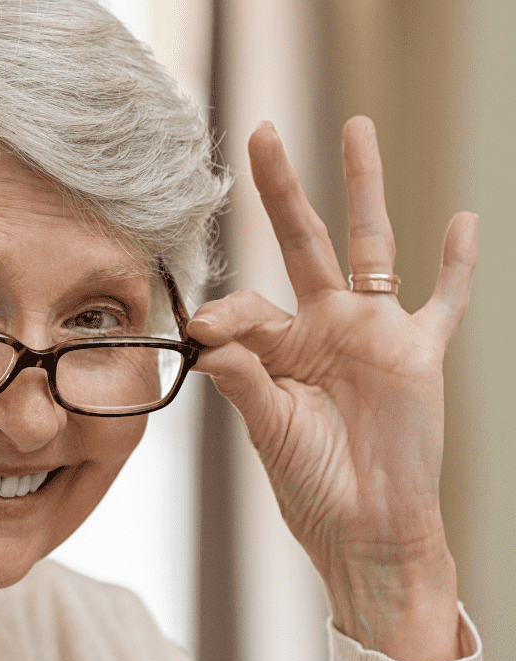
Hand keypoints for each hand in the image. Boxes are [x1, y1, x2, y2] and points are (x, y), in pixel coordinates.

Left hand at [187, 117, 475, 660]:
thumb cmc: (312, 485)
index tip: (201, 327)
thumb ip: (243, 379)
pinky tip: (462, 220)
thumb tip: (208, 334)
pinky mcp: (419, 353)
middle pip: (301, 243)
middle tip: (261, 134)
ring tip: (356, 128)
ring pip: (370, 246)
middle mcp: (322, 329)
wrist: (367, 528)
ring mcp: (373, 334)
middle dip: (281, 191)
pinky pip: (444, 300)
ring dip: (364, 189)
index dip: (222, 312)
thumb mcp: (269, 430)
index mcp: (276, 350)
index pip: (245, 307)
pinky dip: (456, 266)